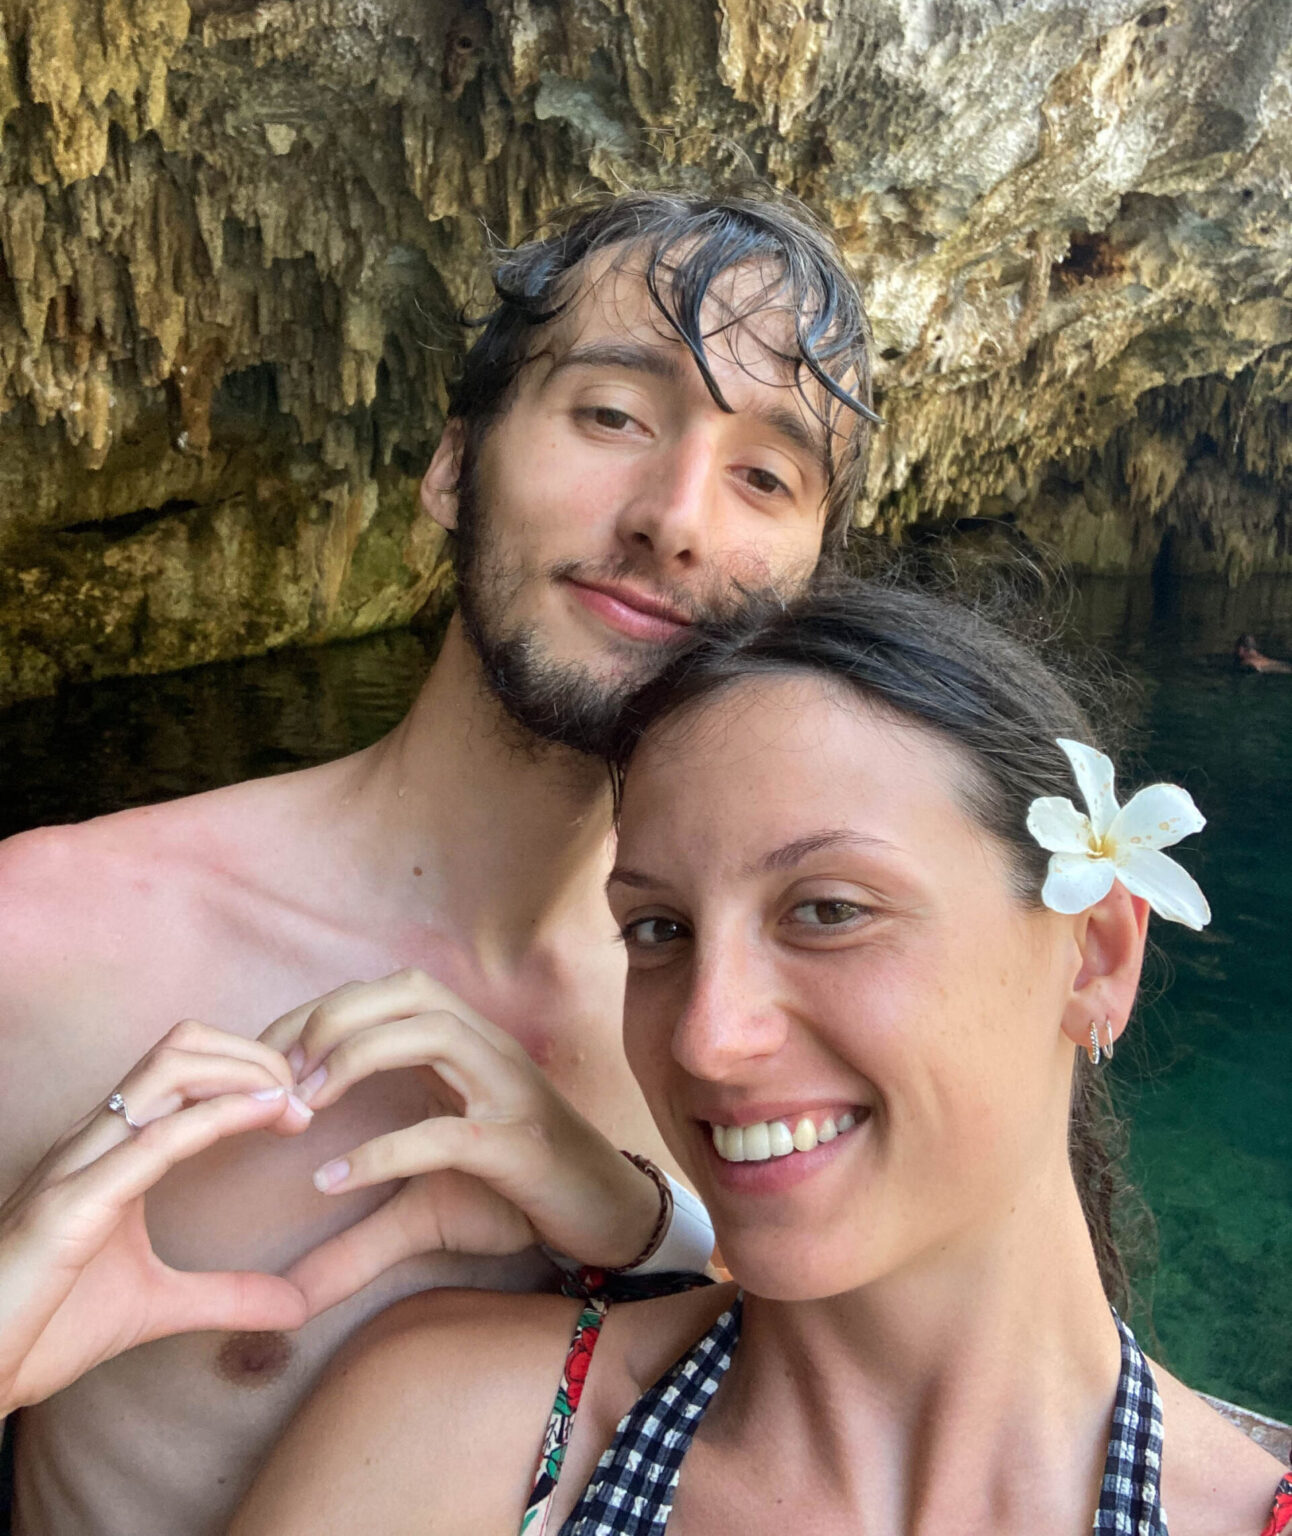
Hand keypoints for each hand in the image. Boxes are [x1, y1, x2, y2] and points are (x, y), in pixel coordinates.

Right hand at [0, 1021, 312, 1414]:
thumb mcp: (157, 1306)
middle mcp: (95, 1141)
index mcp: (110, 1150)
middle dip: (254, 1055)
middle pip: (182, 1046)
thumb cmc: (43, 1329)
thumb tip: (299, 1306)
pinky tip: (265, 1116)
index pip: (183, 1066)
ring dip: (244, 1073)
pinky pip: (153, 1140)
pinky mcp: (71, 1207)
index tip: (302, 1104)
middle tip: (307, 1098)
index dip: (249, 1067)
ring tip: (292, 1105)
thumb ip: (227, 1296)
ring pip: (168, 1070)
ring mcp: (79, 1166)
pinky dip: (217, 1117)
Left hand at [260, 970, 662, 1317]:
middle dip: (332, 1017)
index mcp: (463, 1047)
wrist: (605, 1219)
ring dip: (358, 1055)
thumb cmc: (514, 1197)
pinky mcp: (521, 1146)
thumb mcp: (424, 1214)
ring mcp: (509, 1092)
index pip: (383, 994)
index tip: (260, 1059)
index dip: (317, 1012)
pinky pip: (447, 1133)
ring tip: (304, 1104)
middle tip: (277, 1076)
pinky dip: (385, 1150)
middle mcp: (488, 1051)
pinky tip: (332, 1178)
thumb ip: (357, 1241)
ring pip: (432, 1033)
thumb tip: (289, 1296)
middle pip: (407, 991)